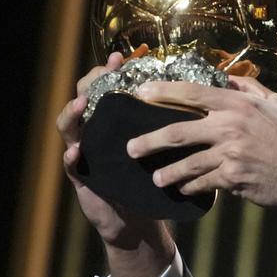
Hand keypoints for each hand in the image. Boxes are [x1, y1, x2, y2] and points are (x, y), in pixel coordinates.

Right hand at [57, 50, 165, 248]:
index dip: (112, 72)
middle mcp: (97, 132)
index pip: (109, 88)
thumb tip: (207, 98)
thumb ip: (176, 124)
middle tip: (101, 73)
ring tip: (81, 104)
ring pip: (69, 127)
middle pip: (83, 98)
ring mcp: (85, 152)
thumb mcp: (164, 149)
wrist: (138, 218)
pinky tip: (76, 151)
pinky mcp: (81, 177)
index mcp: (116, 122)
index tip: (122, 58)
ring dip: (73, 114)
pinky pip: (70, 165)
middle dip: (90, 84)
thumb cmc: (153, 177)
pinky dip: (71, 156)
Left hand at [127, 77, 276, 213]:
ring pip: (186, 164)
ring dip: (167, 173)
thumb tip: (227, 78)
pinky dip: (191, 187)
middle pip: (178, 132)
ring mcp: (230, 154)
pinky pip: (202, 183)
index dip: (163, 91)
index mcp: (239, 104)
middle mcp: (230, 127)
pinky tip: (184, 189)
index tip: (142, 93)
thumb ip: (251, 89)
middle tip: (132, 148)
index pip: (192, 93)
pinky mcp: (233, 178)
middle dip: (149, 141)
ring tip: (156, 178)